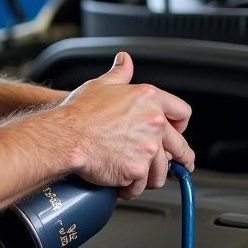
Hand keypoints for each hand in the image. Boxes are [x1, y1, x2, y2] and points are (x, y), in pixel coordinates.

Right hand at [60, 51, 193, 197]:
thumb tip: (124, 60)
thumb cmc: (79, 112)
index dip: (181, 125)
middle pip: (180, 146)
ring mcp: (148, 147)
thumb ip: (120, 73)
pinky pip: (141, 185)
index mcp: (149, 99)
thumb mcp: (102, 85)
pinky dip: (131, 188)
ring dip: (150, 176)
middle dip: (181, 159)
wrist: (65, 136)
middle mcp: (154, 122)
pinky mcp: (137, 169)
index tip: (178, 133)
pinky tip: (121, 184)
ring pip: (161, 170)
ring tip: (137, 177)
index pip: (182, 112)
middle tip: (181, 166)